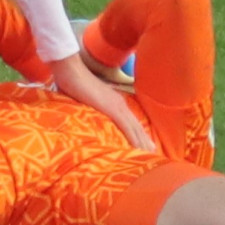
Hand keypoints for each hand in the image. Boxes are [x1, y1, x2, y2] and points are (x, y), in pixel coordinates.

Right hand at [42, 53, 159, 155]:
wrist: (71, 69)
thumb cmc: (73, 82)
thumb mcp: (84, 99)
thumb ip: (88, 107)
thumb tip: (84, 116)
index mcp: (115, 102)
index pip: (130, 121)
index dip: (138, 133)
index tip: (144, 144)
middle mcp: (120, 104)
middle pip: (136, 126)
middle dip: (145, 140)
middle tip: (152, 154)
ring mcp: (117, 106)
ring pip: (135, 128)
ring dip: (143, 143)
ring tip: (150, 155)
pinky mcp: (113, 109)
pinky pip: (127, 127)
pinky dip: (134, 139)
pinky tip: (139, 149)